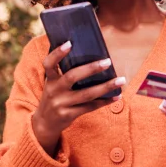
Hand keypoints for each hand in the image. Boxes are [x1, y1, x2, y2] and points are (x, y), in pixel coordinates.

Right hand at [32, 40, 125, 155]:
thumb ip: (64, 72)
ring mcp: (61, 104)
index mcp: (50, 79)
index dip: (57, 53)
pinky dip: (104, 101)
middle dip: (91, 68)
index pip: (49, 63)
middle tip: (108, 62)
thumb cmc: (54, 97)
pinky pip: (90, 107)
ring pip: (86, 94)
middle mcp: (54, 90)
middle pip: (72, 77)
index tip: (69, 43)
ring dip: (105, 87)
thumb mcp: (53, 84)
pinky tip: (116, 96)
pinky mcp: (68, 115)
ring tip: (121, 80)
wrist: (45, 123)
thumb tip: (88, 56)